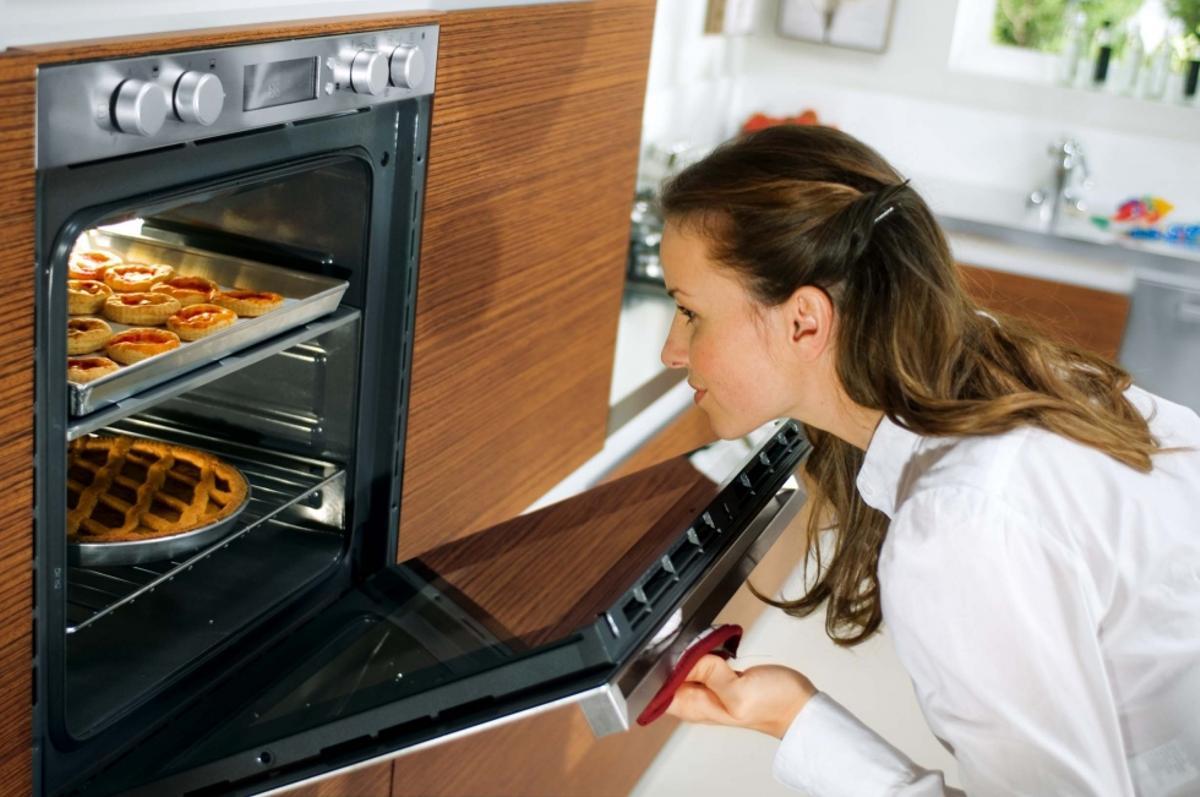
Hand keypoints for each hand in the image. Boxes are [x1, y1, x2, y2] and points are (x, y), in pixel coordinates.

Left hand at [664, 654, 816, 738]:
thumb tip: (686, 660)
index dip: (654, 672)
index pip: (657, 692)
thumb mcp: (740, 692)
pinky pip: (699, 662)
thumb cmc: (773, 706)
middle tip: (687, 642)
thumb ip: (711, 676)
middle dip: (670, 656)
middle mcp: (696, 699)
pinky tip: (708, 644)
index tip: (664, 651)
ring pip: (682, 666)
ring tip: (700, 642)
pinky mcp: (718, 678)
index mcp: (695, 707)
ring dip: (686, 651)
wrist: (797, 705)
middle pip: (666, 676)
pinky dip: (700, 651)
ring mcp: (707, 688)